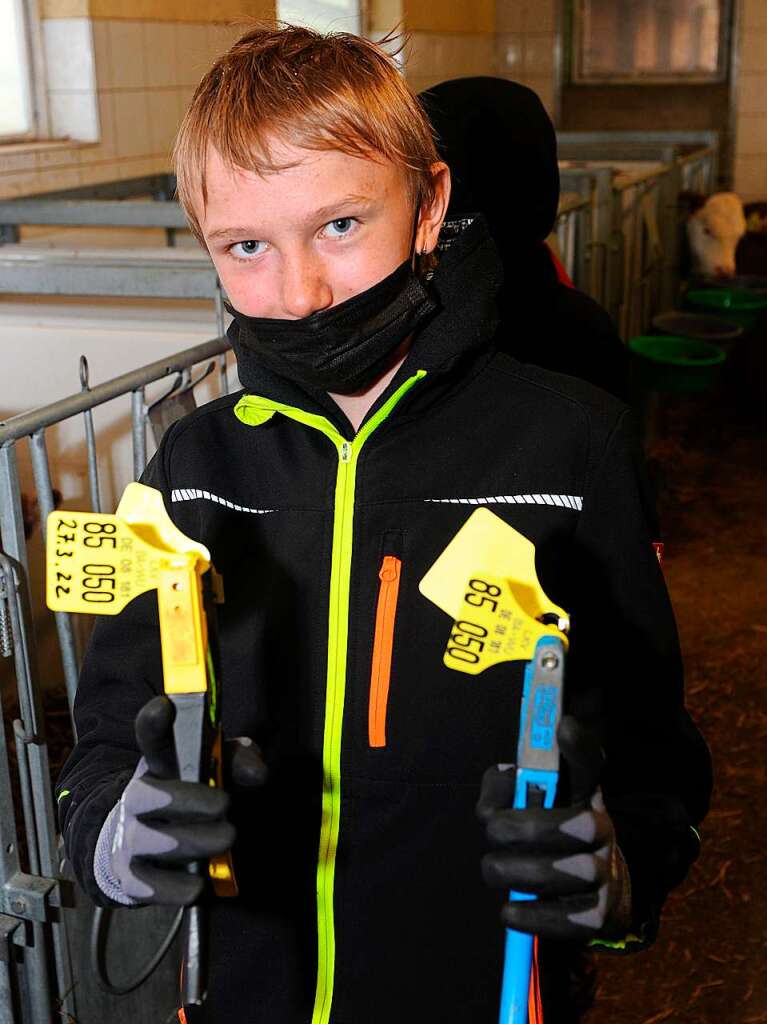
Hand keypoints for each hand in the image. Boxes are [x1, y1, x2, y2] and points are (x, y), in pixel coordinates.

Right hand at [109, 696, 266, 905]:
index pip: (150, 739)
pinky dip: (177, 888)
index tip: (165, 707)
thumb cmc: (185, 797)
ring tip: (225, 838)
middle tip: (225, 805)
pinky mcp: (128, 878)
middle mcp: (136, 799)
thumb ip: (239, 760)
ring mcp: (128, 838)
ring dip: (195, 842)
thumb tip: (258, 772)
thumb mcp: (214, 769)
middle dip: (191, 801)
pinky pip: (149, 886)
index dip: (154, 723)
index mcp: (157, 766)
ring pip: (155, 842)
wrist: (135, 844)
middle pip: (152, 795)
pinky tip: (198, 884)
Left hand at [477, 716, 631, 940]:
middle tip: (492, 835)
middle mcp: (603, 831)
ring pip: (560, 874)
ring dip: (517, 873)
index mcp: (585, 795)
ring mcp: (604, 874)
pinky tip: (509, 911)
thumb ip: (514, 779)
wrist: (600, 886)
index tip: (559, 729)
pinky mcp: (599, 916)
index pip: (589, 765)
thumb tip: (509, 773)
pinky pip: (566, 921)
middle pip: (565, 827)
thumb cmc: (553, 831)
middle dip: (518, 830)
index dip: (577, 747)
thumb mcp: (538, 797)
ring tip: (494, 870)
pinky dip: (531, 917)